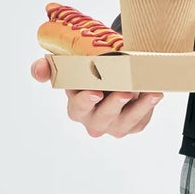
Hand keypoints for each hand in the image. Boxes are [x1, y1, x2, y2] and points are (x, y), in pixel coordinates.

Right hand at [30, 54, 161, 136]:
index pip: (78, 107)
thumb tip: (39, 69)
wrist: (115, 75)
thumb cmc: (88, 72)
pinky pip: (142, 119)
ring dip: (139, 107)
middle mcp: (94, 121)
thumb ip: (48, 67)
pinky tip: (155, 93)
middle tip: (125, 91)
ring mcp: (115, 126)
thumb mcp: (66, 66)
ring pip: (127, 120)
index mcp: (76, 108)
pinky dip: (149, 106)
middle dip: (114, 104)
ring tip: (150, 92)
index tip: (95, 92)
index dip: (86, 101)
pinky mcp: (133, 126)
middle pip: (104, 117)